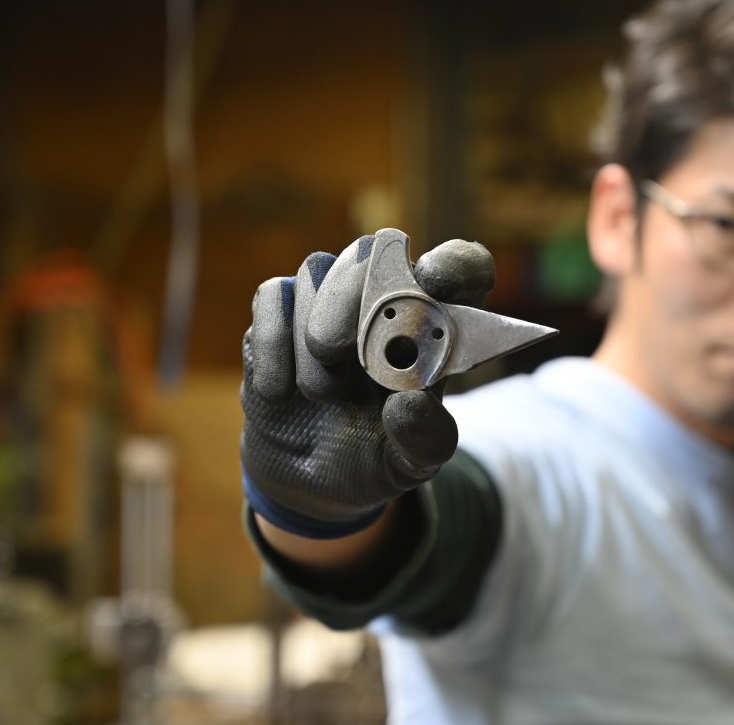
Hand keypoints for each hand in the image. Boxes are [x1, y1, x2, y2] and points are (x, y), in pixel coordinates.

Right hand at [240, 233, 494, 537]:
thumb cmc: (378, 458)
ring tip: (320, 393)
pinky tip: (279, 391)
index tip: (435, 283)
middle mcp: (383, 300)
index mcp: (434, 326)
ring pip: (317, 267)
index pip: (460, 268)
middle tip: (338, 354)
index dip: (453, 264)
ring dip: (313, 329)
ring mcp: (327, 303)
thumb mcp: (413, 463)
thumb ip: (422, 438)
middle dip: (353, 295)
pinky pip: (273, 295)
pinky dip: (272, 341)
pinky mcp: (280, 317)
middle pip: (375, 250)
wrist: (313, 483)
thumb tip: (408, 401)